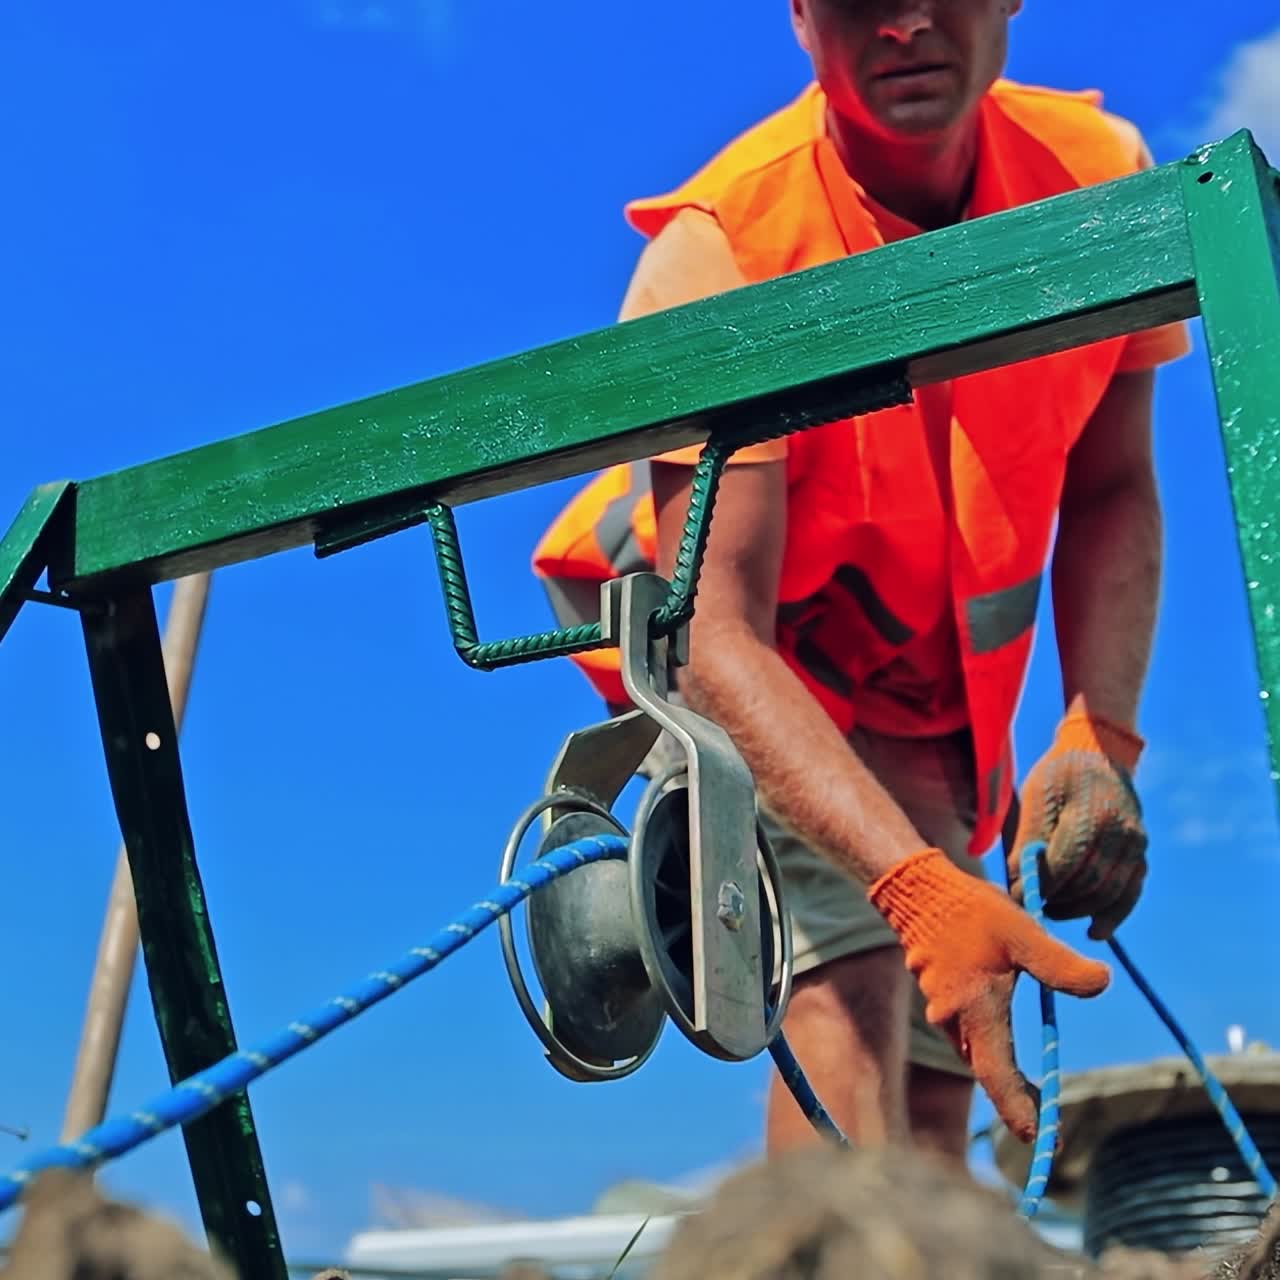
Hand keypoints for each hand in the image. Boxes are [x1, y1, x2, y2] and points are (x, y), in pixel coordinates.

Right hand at [869, 848, 1109, 1141]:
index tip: (1043, 1140)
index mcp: (975, 1010)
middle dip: (1020, 1100)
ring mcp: (943, 1011)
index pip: (999, 1077)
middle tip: (1052, 1127)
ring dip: (1007, 1076)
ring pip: (980, 1055)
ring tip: (1038, 1096)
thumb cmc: (970, 910)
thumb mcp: (1021, 932)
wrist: (916, 889)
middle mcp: (954, 1020)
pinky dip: (992, 1052)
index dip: (1021, 1111)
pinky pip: (970, 1038)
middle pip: (990, 1073)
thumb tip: (1103, 983)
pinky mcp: (941, 999)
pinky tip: (1008, 1048)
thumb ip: (1060, 964)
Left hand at [1009, 695, 1146, 940]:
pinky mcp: (1140, 855)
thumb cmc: (1059, 774)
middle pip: (1089, 883)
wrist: (1100, 755)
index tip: (1016, 895)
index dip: (1040, 884)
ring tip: (1051, 910)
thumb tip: (1017, 881)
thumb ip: (1028, 838)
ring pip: (1110, 893)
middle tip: (1031, 906)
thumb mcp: (1036, 795)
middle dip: (1057, 900)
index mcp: (1092, 813)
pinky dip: (1113, 915)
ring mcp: (1136, 845)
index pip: (1066, 863)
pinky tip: (1094, 931)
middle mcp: (1122, 832)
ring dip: (1079, 910)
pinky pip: (1130, 893)